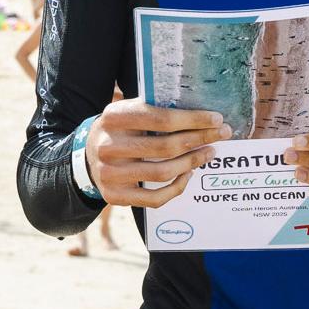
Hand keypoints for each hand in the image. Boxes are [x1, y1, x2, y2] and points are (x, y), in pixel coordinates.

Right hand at [85, 98, 231, 206]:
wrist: (87, 156)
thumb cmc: (119, 130)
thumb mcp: (127, 112)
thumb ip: (154, 110)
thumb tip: (200, 115)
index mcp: (114, 117)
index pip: (161, 118)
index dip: (193, 119)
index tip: (215, 119)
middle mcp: (108, 145)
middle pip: (166, 146)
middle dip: (200, 139)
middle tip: (221, 135)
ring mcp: (110, 173)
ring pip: (163, 172)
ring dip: (192, 162)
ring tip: (208, 153)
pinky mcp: (114, 195)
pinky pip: (155, 198)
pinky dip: (177, 187)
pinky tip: (188, 174)